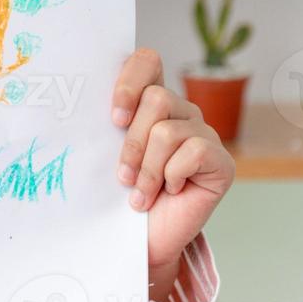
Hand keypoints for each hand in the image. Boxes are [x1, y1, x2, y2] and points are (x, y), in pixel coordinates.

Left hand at [110, 48, 233, 301]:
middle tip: (122, 175)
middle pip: (155, 99)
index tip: (114, 118)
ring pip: (166, 131)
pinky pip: (192, 152)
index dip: (129, 81)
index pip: (147, 61)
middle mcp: (182, 110)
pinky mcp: (221, 161)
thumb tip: (81, 99)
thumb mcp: (108, 152)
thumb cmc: (121, 195)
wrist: (142, 240)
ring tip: (139, 192)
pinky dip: (172, 177)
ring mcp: (205, 133)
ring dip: (147, 169)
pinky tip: (170, 192)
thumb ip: (109, 122)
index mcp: (152, 101)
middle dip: (132, 143)